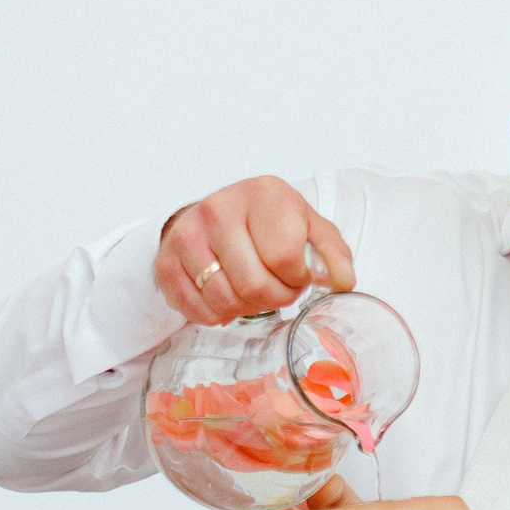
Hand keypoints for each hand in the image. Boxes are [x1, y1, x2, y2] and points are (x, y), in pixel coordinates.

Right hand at [156, 176, 355, 324]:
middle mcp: (219, 208)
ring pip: (224, 301)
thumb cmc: (268, 222)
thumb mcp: (310, 227)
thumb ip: (332, 254)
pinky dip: (217, 315)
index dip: (297, 279)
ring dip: (246, 309)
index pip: (285, 257)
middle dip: (274, 298)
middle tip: (277, 288)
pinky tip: (227, 295)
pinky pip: (197, 311)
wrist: (218, 214)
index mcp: (263, 194)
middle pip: (254, 285)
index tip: (296, 274)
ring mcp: (188, 235)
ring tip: (252, 291)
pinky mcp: (167, 262)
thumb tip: (343, 283)